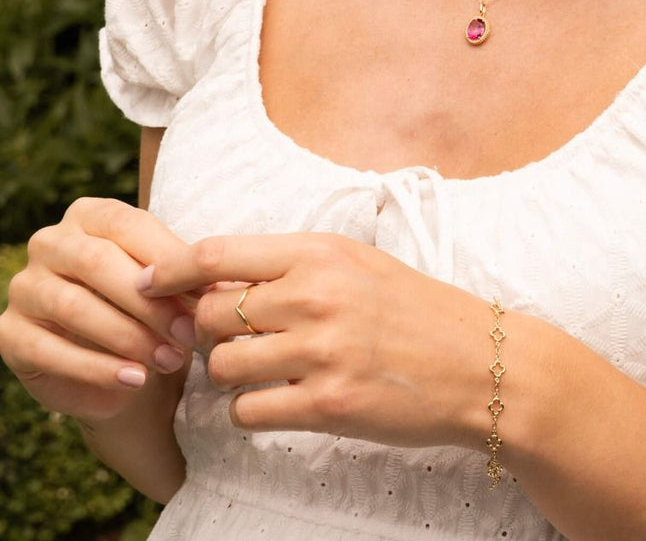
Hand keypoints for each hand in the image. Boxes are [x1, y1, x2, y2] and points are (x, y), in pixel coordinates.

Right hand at [0, 196, 196, 422]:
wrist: (125, 370)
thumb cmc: (155, 311)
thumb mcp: (174, 285)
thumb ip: (188, 275)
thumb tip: (219, 280)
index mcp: (90, 215)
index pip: (128, 224)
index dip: (169, 258)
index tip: (208, 291)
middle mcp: (49, 243)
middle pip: (98, 263)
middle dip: (150, 301)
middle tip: (191, 332)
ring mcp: (23, 287)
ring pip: (75, 307)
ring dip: (129, 337)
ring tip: (171, 360)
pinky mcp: (9, 335)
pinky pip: (50, 351)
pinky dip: (99, 368)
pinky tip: (136, 380)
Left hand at [140, 232, 492, 446]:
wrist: (478, 362)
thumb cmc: (417, 309)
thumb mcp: (359, 264)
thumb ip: (295, 266)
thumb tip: (221, 278)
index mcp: (321, 253)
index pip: (218, 253)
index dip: (171, 269)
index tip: (149, 282)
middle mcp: (317, 296)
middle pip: (211, 313)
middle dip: (207, 330)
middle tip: (231, 339)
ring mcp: (323, 351)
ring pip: (224, 365)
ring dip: (230, 374)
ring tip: (262, 372)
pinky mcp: (329, 404)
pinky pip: (250, 411)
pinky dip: (252, 411)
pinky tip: (279, 401)